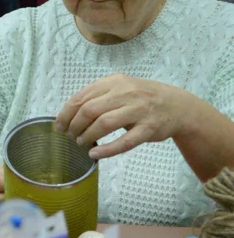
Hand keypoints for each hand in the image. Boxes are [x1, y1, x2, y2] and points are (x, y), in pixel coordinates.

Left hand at [56, 74, 193, 159]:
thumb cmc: (142, 98)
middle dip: (75, 125)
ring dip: (87, 136)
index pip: (82, 97)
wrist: (177, 105)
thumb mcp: (120, 88)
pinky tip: (95, 155)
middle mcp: (125, 94)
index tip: (59, 126)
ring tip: (81, 143)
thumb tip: (70, 113)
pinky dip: (107, 149)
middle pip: (89, 110)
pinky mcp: (149, 129)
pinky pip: (125, 142)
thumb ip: (99, 96)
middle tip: (70, 136)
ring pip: (104, 124)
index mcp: (114, 82)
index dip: (66, 113)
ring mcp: (138, 111)